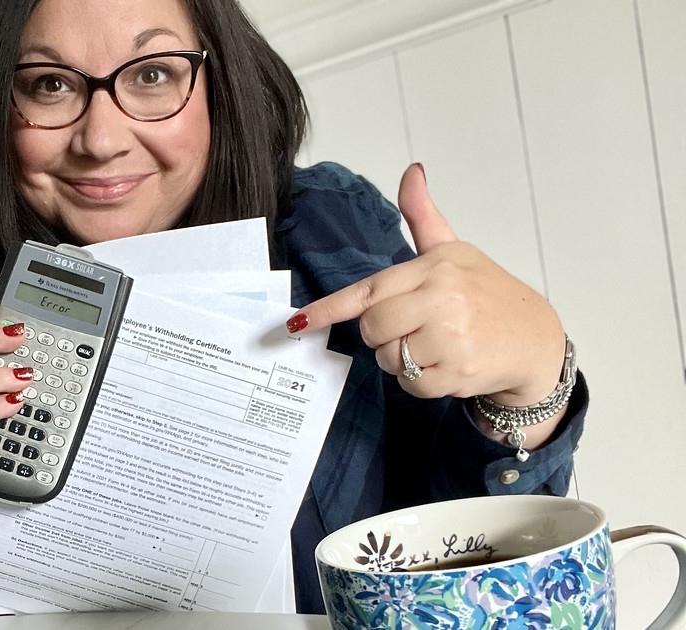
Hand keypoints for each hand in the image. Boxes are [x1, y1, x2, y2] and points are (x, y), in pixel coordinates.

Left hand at [286, 164, 565, 423]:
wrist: (535, 338)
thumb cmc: (487, 293)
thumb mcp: (454, 250)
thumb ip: (423, 216)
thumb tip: (412, 171)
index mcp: (432, 269)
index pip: (368, 291)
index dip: (329, 309)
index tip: (298, 323)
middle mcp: (441, 300)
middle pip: (372, 329)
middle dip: (385, 335)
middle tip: (416, 327)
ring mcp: (451, 337)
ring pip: (389, 359)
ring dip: (404, 360)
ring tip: (436, 345)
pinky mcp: (459, 372)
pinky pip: (412, 385)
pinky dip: (422, 382)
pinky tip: (447, 364)